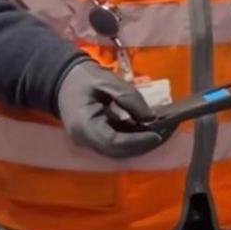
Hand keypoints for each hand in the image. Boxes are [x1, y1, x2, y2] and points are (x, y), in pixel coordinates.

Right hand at [53, 60, 167, 157]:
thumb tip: (151, 117)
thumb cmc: (82, 78)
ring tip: (166, 130)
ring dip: (143, 143)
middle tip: (169, 131)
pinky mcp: (97, 139)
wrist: (61, 80)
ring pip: (121, 151)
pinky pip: (118, 144)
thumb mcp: (107, 81)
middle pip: (119, 151)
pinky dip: (136, 139)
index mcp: (84, 125)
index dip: (138, 141)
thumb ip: (129, 97)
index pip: (114, 142)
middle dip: (145, 144)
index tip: (158, 134)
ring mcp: (90, 142)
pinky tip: (152, 128)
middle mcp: (86, 140)